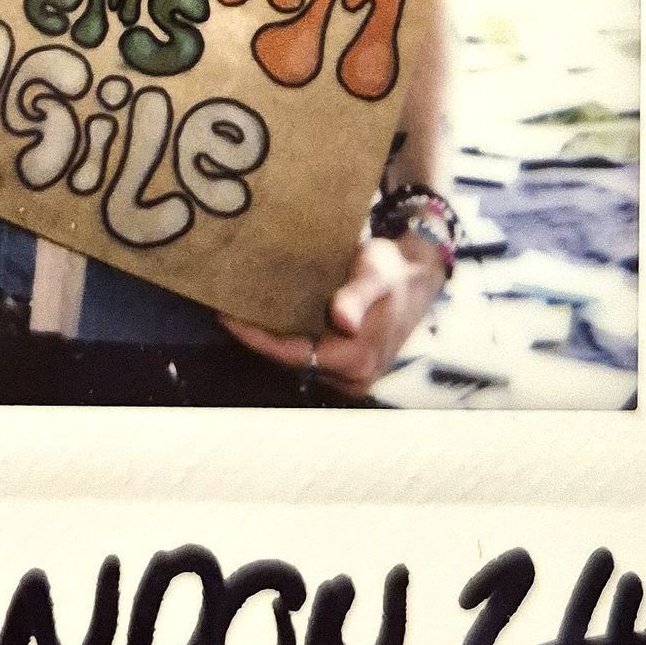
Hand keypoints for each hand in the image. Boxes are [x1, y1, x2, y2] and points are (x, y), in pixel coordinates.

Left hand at [219, 234, 447, 397]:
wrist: (420, 273)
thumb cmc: (394, 269)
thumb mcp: (375, 275)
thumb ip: (357, 297)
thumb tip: (342, 321)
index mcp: (356, 359)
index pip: (291, 355)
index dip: (256, 338)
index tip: (225, 316)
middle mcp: (353, 376)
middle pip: (291, 360)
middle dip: (259, 336)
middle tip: (225, 305)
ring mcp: (352, 374)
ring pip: (299, 357)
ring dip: (272, 336)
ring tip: (240, 307)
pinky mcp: (350, 364)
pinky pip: (310, 352)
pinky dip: (289, 334)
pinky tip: (268, 312)